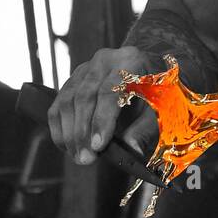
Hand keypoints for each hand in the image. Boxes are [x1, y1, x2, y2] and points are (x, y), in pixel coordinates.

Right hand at [47, 45, 160, 165]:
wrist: (147, 77)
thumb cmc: (155, 95)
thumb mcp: (158, 110)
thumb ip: (145, 128)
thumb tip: (131, 149)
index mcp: (130, 61)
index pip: (110, 90)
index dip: (102, 119)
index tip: (98, 145)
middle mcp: (104, 60)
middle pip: (85, 95)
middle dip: (82, 131)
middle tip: (86, 158)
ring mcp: (85, 68)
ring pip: (68, 101)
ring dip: (69, 133)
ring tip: (79, 156)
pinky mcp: (72, 80)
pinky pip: (58, 105)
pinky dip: (60, 128)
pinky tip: (68, 146)